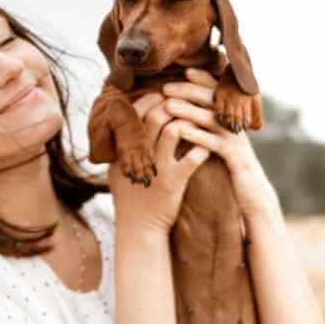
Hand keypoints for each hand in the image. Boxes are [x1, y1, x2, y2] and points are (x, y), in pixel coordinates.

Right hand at [108, 92, 210, 235]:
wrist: (139, 228)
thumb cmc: (130, 197)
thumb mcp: (117, 170)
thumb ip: (121, 148)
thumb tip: (124, 123)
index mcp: (124, 150)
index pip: (135, 113)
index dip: (150, 99)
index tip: (162, 95)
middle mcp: (140, 155)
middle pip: (156, 116)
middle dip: (173, 104)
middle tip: (184, 103)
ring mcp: (158, 168)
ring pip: (175, 131)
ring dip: (189, 121)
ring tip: (198, 121)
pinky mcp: (175, 182)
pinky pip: (193, 158)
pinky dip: (202, 148)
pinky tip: (207, 147)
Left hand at [161, 68, 280, 218]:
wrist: (255, 198)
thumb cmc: (234, 172)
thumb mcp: (223, 146)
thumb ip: (212, 129)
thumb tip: (190, 114)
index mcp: (233, 121)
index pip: (218, 93)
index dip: (203, 80)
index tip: (184, 71)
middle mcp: (237, 126)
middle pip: (215, 101)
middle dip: (190, 90)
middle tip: (166, 86)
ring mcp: (238, 141)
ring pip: (213, 119)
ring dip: (189, 110)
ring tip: (168, 105)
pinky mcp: (237, 159)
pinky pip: (216, 143)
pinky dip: (198, 135)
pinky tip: (181, 131)